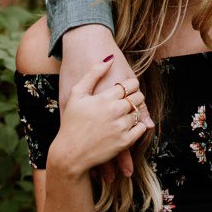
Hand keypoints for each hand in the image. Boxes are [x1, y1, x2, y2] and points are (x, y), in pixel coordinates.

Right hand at [45, 56, 152, 180]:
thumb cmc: (71, 122)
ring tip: (123, 113)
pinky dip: (137, 126)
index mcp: (105, 98)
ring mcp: (121, 127)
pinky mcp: (125, 142)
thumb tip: (108, 58)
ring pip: (139, 113)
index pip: (131, 84)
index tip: (126, 88)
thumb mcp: (76, 94)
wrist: (71, 152)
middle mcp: (116, 111)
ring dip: (135, 111)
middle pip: (138, 97)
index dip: (131, 84)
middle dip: (135, 97)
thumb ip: (93, 74)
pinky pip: (141, 129)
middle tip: (127, 100)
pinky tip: (125, 125)